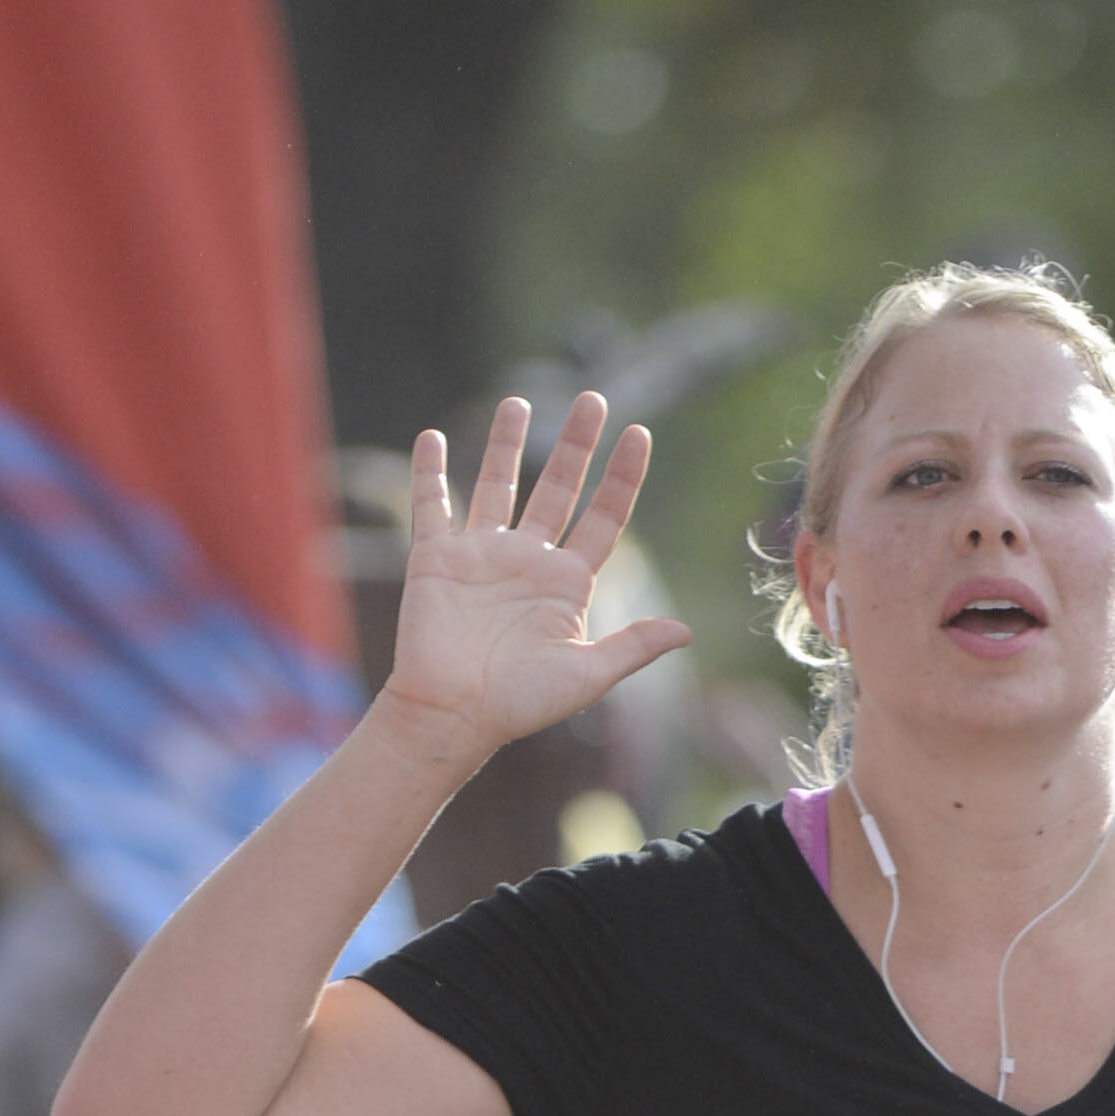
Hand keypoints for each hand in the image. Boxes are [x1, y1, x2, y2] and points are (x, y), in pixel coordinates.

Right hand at [379, 392, 690, 771]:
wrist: (453, 716)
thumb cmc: (520, 704)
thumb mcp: (586, 675)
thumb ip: (632, 647)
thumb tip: (685, 632)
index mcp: (567, 583)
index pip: (603, 518)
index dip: (622, 478)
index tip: (639, 434)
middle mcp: (527, 560)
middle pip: (558, 488)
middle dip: (577, 444)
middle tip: (594, 399)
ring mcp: (481, 554)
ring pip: (498, 484)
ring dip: (508, 444)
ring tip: (519, 402)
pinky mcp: (436, 558)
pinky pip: (432, 505)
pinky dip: (429, 472)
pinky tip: (432, 439)